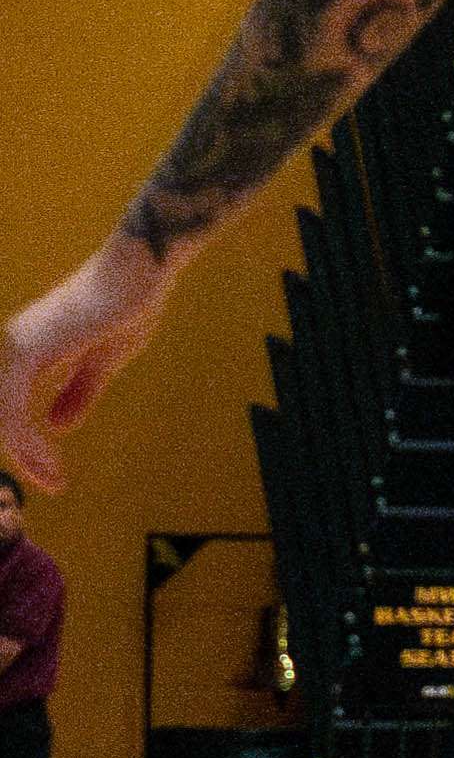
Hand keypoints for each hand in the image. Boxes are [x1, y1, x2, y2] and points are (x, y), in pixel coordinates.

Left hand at [0, 242, 168, 490]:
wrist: (136, 273)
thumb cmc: (126, 305)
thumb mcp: (103, 359)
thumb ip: (78, 390)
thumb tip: (55, 427)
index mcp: (28, 351)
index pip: (10, 408)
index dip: (27, 446)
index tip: (55, 475)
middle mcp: (11, 349)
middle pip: (0, 415)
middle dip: (22, 456)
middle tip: (52, 485)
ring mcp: (14, 350)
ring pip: (1, 418)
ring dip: (24, 455)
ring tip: (53, 481)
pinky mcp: (26, 354)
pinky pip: (11, 411)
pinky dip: (26, 443)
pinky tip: (47, 461)